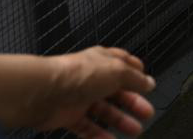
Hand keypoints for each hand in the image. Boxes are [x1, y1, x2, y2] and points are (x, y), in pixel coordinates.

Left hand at [33, 47, 154, 136]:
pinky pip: (87, 127)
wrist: (43, 92)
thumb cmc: (78, 74)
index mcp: (102, 61)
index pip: (123, 64)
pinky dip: (99, 135)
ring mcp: (80, 97)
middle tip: (146, 113)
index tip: (148, 85)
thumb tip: (149, 82)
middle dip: (133, 102)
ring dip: (120, 121)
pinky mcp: (69, 116)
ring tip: (135, 130)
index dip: (136, 74)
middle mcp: (92, 78)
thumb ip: (134, 79)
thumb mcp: (116, 71)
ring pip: (104, 111)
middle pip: (117, 91)